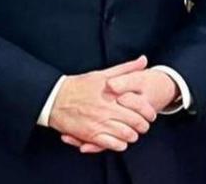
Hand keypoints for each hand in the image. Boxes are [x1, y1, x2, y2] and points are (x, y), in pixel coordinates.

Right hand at [63, 67, 179, 152]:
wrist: (54, 98)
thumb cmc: (79, 85)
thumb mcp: (103, 74)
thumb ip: (126, 68)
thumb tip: (144, 60)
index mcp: (113, 94)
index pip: (139, 106)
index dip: (149, 112)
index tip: (151, 114)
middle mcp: (107, 109)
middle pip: (135, 123)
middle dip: (143, 126)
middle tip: (144, 126)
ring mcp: (99, 123)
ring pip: (125, 135)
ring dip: (132, 136)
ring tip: (133, 134)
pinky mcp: (90, 135)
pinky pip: (111, 144)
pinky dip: (119, 145)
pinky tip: (120, 141)